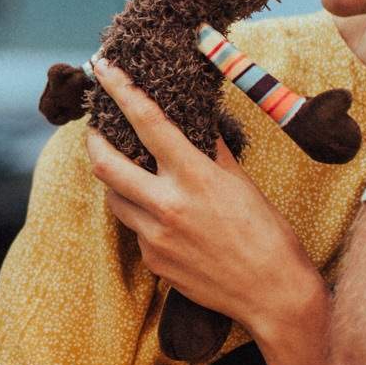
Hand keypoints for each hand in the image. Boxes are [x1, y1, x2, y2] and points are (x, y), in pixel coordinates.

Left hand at [84, 62, 321, 339]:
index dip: (121, 91)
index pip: (148, 123)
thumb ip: (211, 149)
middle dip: (92, 140)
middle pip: (105, 164)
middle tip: (93, 129)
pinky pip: (135, 230)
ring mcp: (156, 237)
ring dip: (117, 181)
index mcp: (194, 177)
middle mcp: (168, 206)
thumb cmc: (267, 235)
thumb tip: (196, 118)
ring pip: (114, 198)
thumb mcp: (241, 182)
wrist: (273, 295)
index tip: (103, 70)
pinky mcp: (153, 262)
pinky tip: (165, 217)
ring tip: (130, 171)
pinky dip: (142, 216)